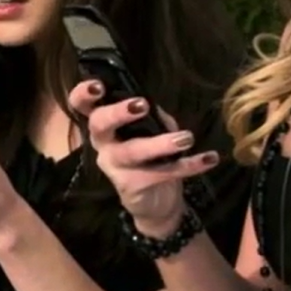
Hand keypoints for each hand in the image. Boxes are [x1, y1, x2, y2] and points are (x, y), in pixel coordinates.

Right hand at [68, 80, 219, 236]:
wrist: (156, 204)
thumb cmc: (150, 160)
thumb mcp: (152, 132)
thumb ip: (153, 118)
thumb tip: (155, 104)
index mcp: (104, 126)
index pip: (82, 106)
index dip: (84, 94)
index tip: (99, 86)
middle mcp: (103, 144)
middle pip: (99, 125)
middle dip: (117, 113)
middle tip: (142, 105)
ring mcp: (114, 166)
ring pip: (132, 151)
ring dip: (160, 144)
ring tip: (185, 138)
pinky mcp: (131, 186)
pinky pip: (161, 173)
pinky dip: (188, 165)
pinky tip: (209, 159)